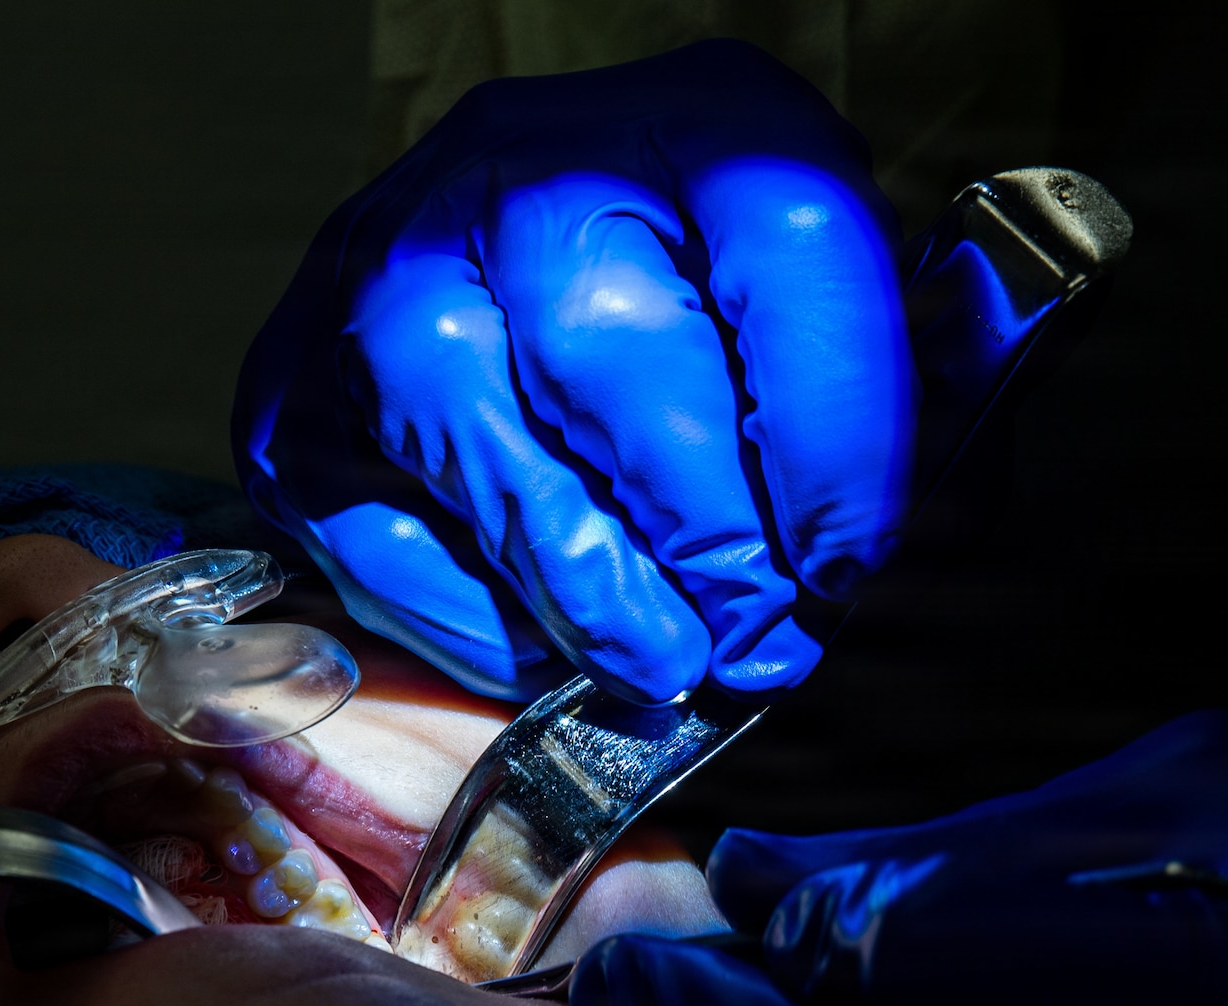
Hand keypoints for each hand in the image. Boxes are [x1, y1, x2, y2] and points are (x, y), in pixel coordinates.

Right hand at [233, 40, 916, 703]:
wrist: (516, 278)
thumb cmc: (709, 320)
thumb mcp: (842, 317)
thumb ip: (915, 396)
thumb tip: (935, 530)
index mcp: (704, 119)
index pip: (786, 239)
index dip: (834, 428)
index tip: (854, 564)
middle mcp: (524, 161)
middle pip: (606, 340)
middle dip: (701, 529)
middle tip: (757, 638)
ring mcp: (385, 260)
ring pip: (468, 426)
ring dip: (581, 581)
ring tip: (660, 663)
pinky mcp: (293, 379)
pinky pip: (364, 517)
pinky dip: (463, 610)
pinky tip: (545, 642)